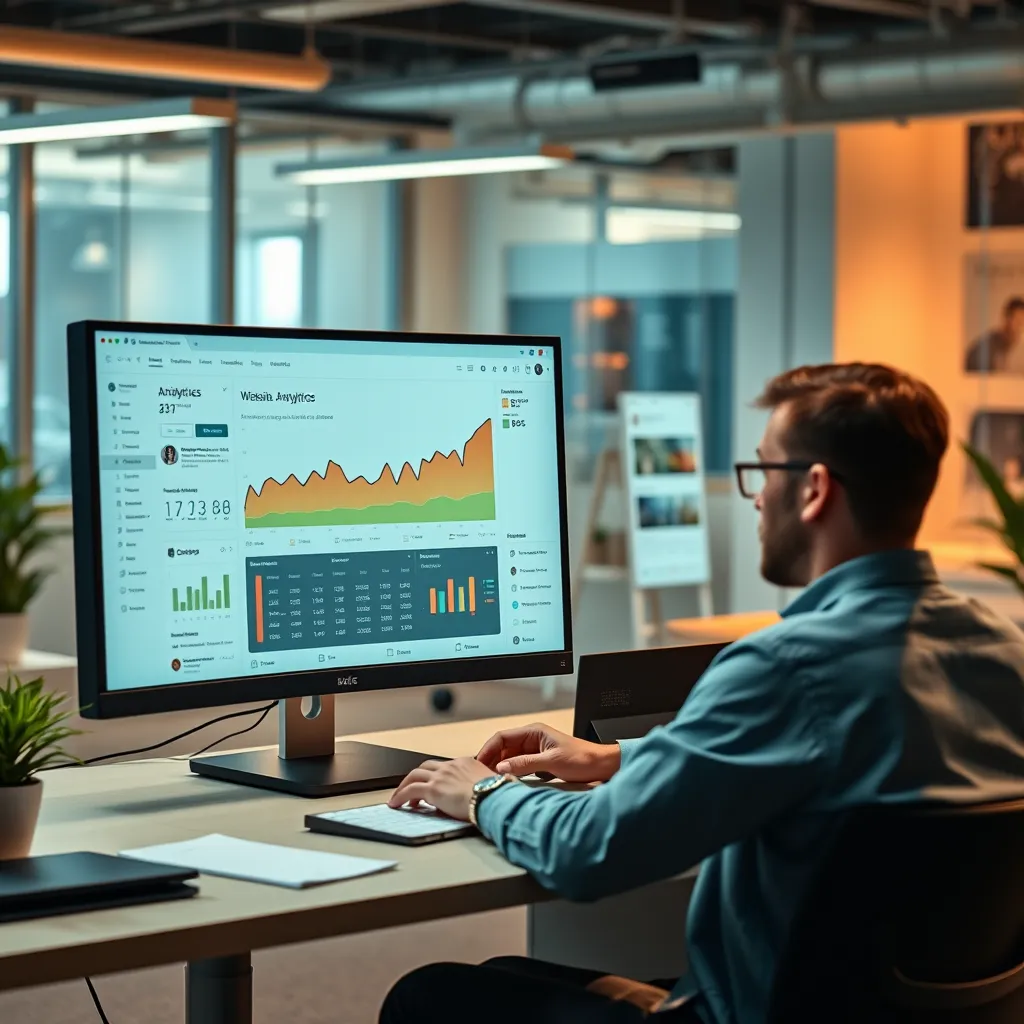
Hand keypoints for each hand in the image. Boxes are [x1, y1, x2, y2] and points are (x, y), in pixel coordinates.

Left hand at [388, 757, 494, 821]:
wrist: (492, 798)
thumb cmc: (496, 794)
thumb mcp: (490, 784)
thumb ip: (482, 786)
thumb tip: (483, 793)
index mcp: (465, 763)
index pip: (444, 767)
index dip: (435, 776)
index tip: (432, 785)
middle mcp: (451, 766)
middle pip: (425, 767)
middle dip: (415, 777)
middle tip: (410, 789)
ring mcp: (440, 776)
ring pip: (414, 775)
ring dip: (404, 786)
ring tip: (399, 798)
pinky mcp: (433, 789)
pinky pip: (409, 790)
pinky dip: (400, 796)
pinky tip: (396, 804)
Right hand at [476, 722, 619, 783]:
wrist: (602, 766)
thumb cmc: (582, 759)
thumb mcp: (551, 762)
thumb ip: (525, 764)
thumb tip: (501, 767)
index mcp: (533, 732)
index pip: (502, 737)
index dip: (488, 749)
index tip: (478, 763)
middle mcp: (532, 739)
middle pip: (503, 748)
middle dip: (491, 760)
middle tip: (480, 776)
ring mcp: (535, 751)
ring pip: (509, 758)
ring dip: (500, 768)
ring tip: (490, 780)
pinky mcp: (539, 762)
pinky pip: (519, 766)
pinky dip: (511, 773)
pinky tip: (506, 782)